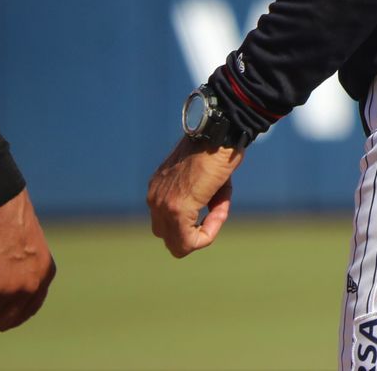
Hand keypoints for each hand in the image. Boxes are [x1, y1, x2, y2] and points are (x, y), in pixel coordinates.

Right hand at [0, 188, 54, 330]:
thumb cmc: (12, 223)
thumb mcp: (31, 252)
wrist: (1, 207)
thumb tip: (8, 300)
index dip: (8, 313)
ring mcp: (8, 289)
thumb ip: (25, 275)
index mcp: (44, 276)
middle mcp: (30, 287)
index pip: (27, 312)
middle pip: (1, 319)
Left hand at [147, 138, 242, 257]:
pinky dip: (206, 235)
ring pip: (178, 244)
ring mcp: (162, 205)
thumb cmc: (219, 148)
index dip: (196, 220)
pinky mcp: (176, 209)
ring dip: (202, 233)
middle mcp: (155, 198)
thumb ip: (200, 196)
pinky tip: (219, 214)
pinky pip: (188, 242)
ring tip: (221, 208)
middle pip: (169, 236)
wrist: (220, 131)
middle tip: (217, 209)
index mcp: (159, 187)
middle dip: (196, 229)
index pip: (169, 222)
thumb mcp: (204, 176)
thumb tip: (210, 215)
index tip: (215, 202)